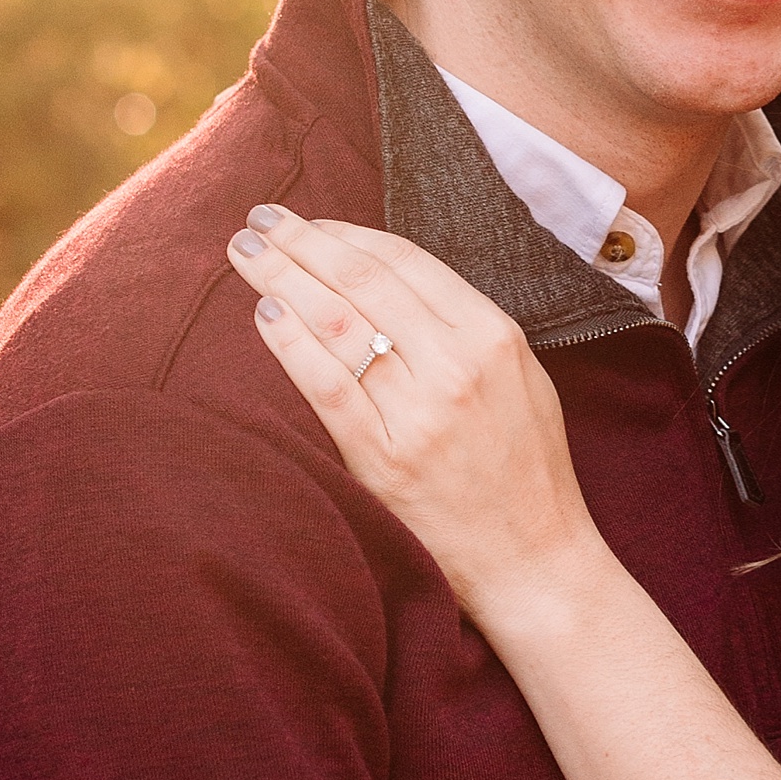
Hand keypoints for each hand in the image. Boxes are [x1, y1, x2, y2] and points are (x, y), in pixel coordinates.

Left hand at [227, 205, 597, 624]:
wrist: (535, 561)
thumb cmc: (526, 471)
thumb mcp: (520, 379)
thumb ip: (464, 330)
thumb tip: (387, 281)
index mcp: (493, 336)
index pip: (404, 262)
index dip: (346, 234)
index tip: (309, 222)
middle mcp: (457, 365)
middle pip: (362, 280)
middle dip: (301, 241)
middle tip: (259, 218)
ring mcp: (419, 413)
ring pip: (337, 323)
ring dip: (281, 277)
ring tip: (245, 252)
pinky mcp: (385, 459)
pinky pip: (326, 386)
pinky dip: (289, 343)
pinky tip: (263, 313)